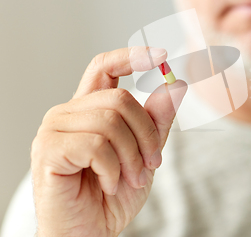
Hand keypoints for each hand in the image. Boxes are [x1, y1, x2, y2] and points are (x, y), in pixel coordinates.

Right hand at [31, 47, 186, 236]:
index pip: (105, 67)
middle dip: (147, 134)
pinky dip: (113, 169)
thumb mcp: (145, 153)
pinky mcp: (49, 149)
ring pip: (110, 121)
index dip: (132, 56)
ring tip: (130, 178)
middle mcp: (69, 112)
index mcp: (90, 108)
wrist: (90, 232)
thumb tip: (177, 83)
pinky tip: (109, 184)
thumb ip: (158, 120)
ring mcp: (55, 129)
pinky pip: (96, 145)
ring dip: (132, 156)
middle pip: (120, 99)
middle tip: (152, 164)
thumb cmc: (113, 193)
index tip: (162, 55)